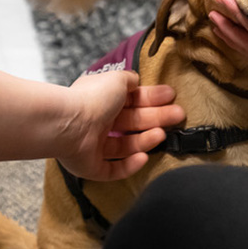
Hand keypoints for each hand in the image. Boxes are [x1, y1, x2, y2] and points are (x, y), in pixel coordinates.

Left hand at [56, 71, 184, 180]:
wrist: (68, 124)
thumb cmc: (92, 98)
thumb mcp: (116, 79)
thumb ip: (129, 79)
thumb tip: (136, 81)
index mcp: (103, 100)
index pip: (132, 100)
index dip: (152, 98)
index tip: (172, 96)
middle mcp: (99, 122)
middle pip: (133, 122)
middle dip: (157, 118)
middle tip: (179, 116)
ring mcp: (94, 147)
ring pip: (125, 146)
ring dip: (145, 140)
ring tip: (161, 135)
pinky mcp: (92, 167)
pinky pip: (113, 169)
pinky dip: (129, 165)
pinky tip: (143, 158)